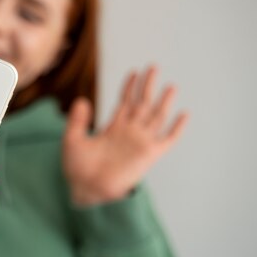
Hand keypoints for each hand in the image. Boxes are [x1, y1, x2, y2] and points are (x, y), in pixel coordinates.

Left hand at [62, 64, 188, 205]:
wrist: (86, 190)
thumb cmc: (77, 169)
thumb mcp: (72, 140)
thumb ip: (77, 120)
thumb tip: (82, 100)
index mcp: (113, 128)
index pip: (125, 102)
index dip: (130, 87)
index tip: (134, 71)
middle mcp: (129, 132)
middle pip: (142, 104)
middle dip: (148, 86)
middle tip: (153, 66)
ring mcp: (140, 142)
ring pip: (156, 117)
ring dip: (163, 101)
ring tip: (171, 86)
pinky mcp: (149, 155)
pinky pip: (167, 140)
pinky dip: (176, 128)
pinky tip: (184, 114)